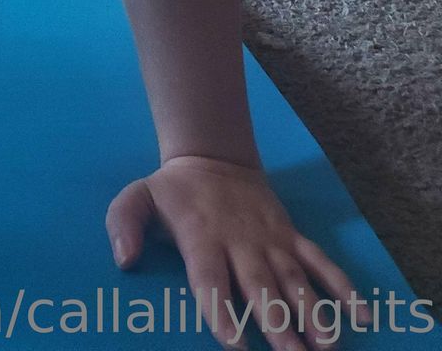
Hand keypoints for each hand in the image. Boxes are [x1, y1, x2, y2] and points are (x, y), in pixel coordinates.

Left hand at [106, 155, 373, 350]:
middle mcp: (240, 241)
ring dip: (312, 312)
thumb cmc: (174, 190)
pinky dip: (341, 286)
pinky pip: (320, 260)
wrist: (213, 153)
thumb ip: (124, 222)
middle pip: (260, 287)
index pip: (211, 279)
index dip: (222, 311)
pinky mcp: (291, 235)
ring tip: (327, 345)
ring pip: (294, 279)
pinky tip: (360, 314)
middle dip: (277, 325)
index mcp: (202, 236)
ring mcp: (270, 238)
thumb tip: (124, 259)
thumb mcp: (138, 196)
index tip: (235, 343)